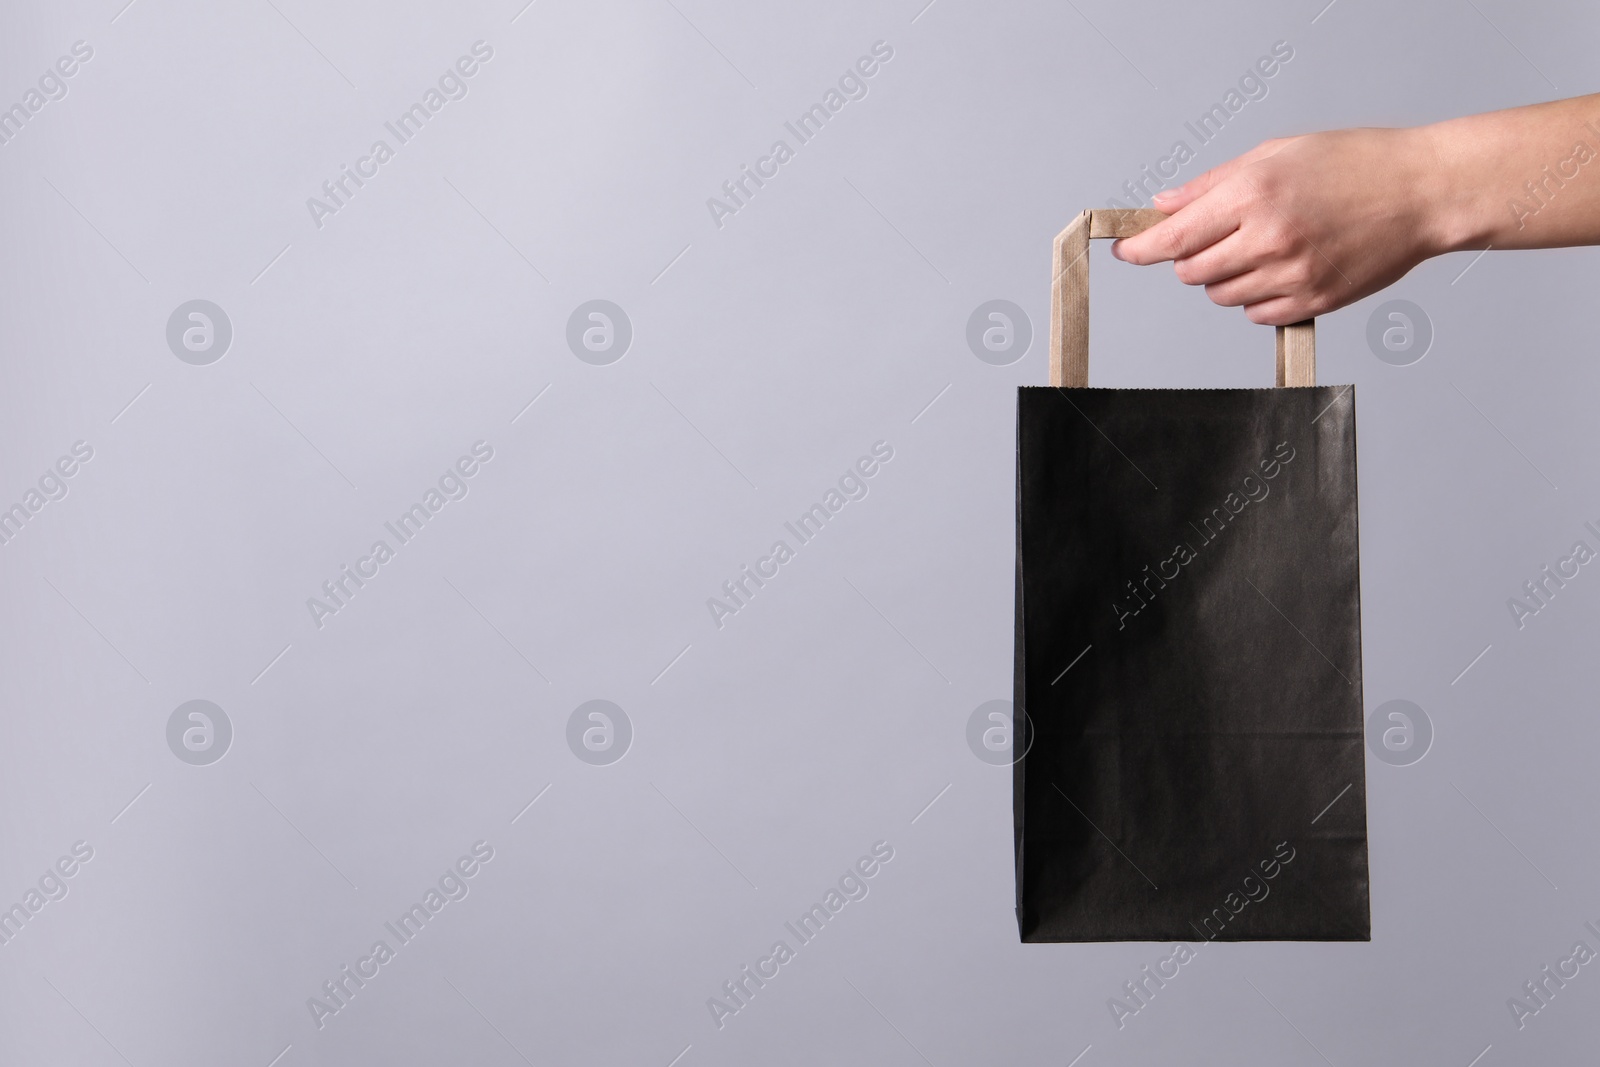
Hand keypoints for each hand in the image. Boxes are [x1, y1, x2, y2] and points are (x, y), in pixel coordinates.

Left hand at [1110, 128, 1446, 324]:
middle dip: (1191, 258)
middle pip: (1190, 272)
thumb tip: (1164, 207)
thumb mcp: (1277, 153)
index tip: (1128, 251)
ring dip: (1225, 277)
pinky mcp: (1313, 302)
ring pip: (1220, 296)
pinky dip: (1257, 298)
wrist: (1423, 191)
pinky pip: (1256, 314)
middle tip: (1218, 236)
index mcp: (1252, 195)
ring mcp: (1291, 275)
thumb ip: (1212, 184)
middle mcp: (1267, 238)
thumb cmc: (1355, 163)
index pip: (1172, 237)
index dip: (1141, 249)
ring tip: (1262, 246)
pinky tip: (1282, 268)